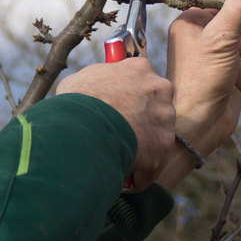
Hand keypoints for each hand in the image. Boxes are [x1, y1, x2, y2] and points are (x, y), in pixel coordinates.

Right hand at [57, 58, 174, 190]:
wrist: (83, 125)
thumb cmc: (76, 101)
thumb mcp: (81, 80)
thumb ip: (97, 83)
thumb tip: (91, 93)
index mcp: (140, 68)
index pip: (142, 82)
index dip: (129, 97)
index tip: (118, 108)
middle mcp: (160, 87)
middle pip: (155, 106)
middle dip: (141, 120)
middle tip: (119, 133)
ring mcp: (165, 115)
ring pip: (157, 134)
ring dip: (142, 145)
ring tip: (119, 156)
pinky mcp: (164, 143)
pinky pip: (154, 161)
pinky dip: (141, 170)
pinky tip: (123, 172)